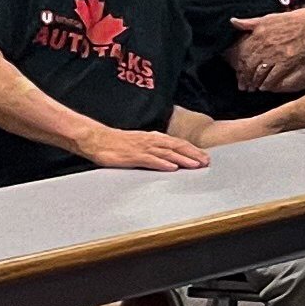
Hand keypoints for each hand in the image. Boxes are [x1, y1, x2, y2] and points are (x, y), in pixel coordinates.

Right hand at [79, 123, 214, 171]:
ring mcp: (143, 148)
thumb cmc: (117, 143)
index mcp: (153, 137)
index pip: (177, 143)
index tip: (204, 156)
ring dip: (183, 159)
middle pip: (177, 147)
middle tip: (207, 162)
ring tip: (196, 165)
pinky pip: (150, 160)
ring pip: (167, 153)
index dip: (192, 149)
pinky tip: (172, 168)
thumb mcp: (139, 143)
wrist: (97, 139)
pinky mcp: (133, 156)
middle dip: (193, 154)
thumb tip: (168, 157)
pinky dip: (162, 164)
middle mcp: (151, 141)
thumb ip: (153, 149)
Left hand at [228, 5, 304, 92]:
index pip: (243, 54)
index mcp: (258, 34)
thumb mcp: (268, 18)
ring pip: (259, 73)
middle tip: (243, 86)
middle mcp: (264, 46)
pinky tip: (265, 87)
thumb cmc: (291, 20)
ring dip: (254, 82)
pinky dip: (267, 83)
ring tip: (252, 88)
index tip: (238, 73)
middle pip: (249, 66)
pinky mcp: (286, 62)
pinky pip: (273, 76)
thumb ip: (249, 22)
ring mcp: (275, 55)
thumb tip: (232, 21)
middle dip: (244, 78)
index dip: (239, 66)